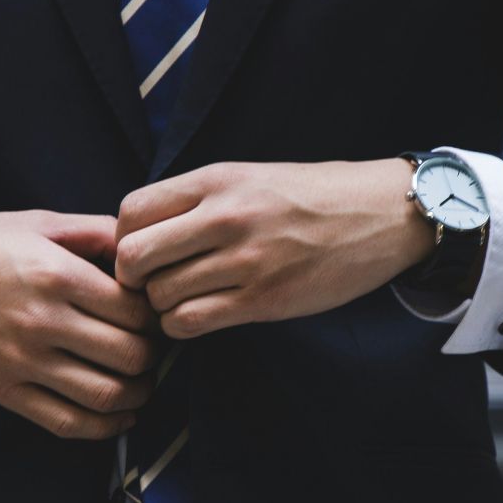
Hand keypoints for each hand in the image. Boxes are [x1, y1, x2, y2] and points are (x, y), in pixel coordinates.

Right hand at [0, 210, 160, 438]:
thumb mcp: (37, 222)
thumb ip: (95, 232)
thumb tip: (143, 247)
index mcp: (55, 274)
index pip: (135, 310)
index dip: (157, 315)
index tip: (156, 313)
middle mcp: (41, 321)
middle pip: (130, 355)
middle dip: (153, 355)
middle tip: (154, 347)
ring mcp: (21, 361)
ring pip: (105, 395)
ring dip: (138, 394)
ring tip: (142, 381)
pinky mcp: (3, 390)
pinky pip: (66, 422)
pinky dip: (105, 427)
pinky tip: (119, 415)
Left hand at [114, 160, 434, 338]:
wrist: (380, 214)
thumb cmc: (310, 196)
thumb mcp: (248, 177)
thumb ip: (197, 200)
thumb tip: (139, 232)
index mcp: (216, 180)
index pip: (131, 211)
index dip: (123, 238)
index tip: (141, 251)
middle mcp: (225, 217)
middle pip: (133, 257)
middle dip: (132, 278)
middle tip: (150, 284)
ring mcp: (245, 261)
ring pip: (160, 296)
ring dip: (160, 306)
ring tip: (182, 299)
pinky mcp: (264, 299)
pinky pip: (191, 322)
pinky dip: (182, 326)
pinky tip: (199, 316)